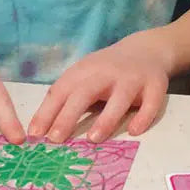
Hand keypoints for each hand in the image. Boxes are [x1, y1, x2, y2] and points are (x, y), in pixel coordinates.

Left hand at [28, 31, 171, 143]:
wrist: (147, 50)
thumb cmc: (108, 70)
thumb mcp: (84, 75)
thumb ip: (65, 97)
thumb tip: (39, 130)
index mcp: (85, 70)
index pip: (62, 90)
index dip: (47, 111)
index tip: (35, 134)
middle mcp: (108, 72)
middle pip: (86, 92)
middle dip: (69, 115)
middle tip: (55, 139)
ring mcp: (133, 78)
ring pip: (119, 98)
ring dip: (106, 118)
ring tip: (93, 139)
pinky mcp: (155, 85)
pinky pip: (151, 102)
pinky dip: (144, 116)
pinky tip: (135, 131)